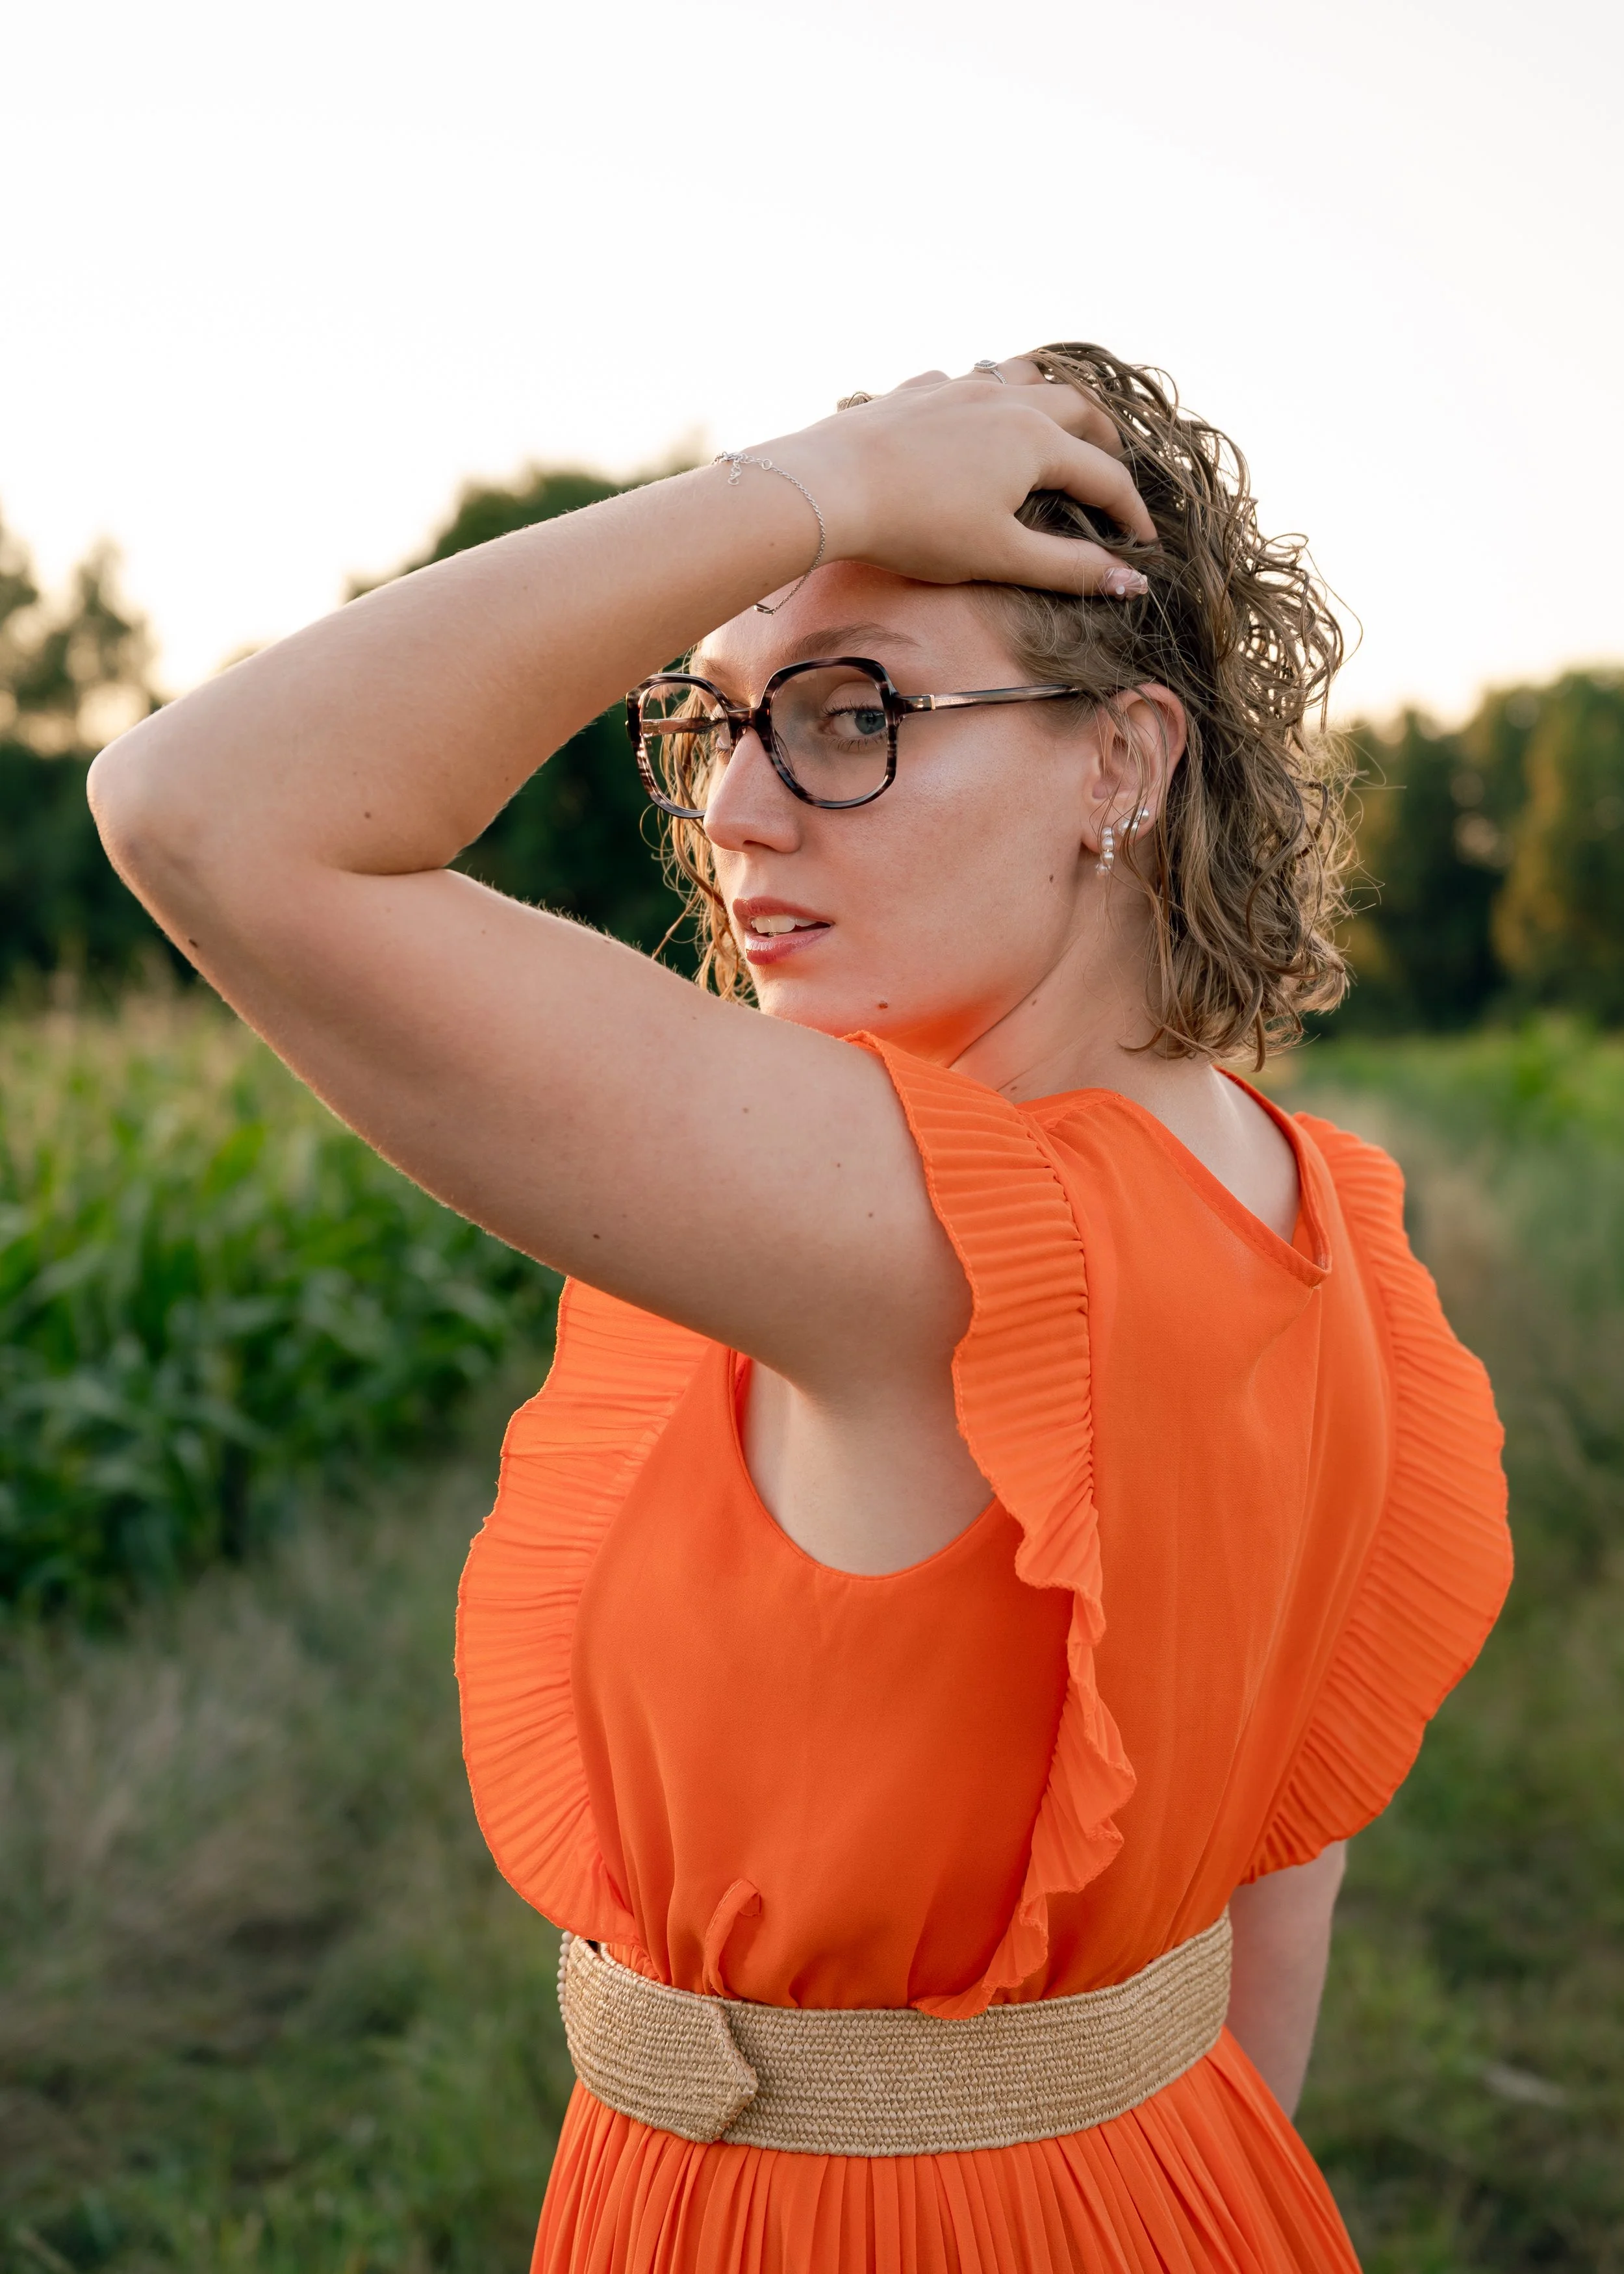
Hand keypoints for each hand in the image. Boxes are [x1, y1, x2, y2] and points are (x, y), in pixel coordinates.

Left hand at [754, 357, 1154, 595]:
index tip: (1143, 545)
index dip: (1131, 513)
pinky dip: (988, 394)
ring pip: (1024, 375)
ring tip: (1057, 423)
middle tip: (1111, 471)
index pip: (1105, 476)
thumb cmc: (917, 528)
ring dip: (1052, 397)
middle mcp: (1007, 400)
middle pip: (1077, 409)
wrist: (829, 487)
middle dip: (1103, 441)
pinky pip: (966, 380)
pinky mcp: (917, 391)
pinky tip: (975, 415)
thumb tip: (1130, 581)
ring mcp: (960, 387)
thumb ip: (1068, 568)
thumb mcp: (1001, 557)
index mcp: (1038, 440)